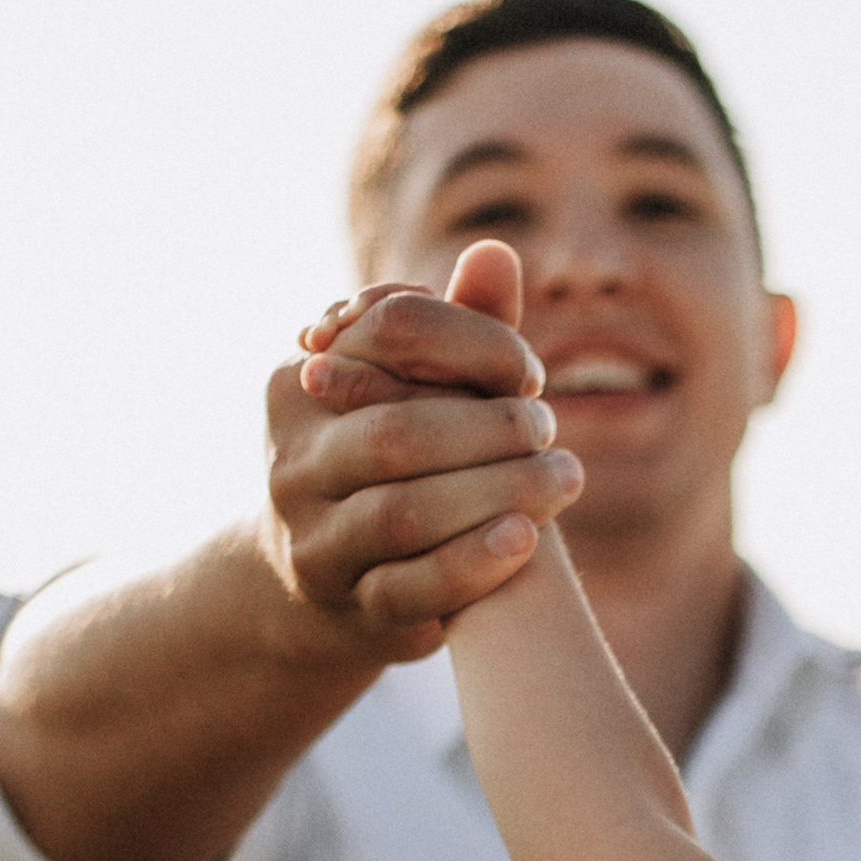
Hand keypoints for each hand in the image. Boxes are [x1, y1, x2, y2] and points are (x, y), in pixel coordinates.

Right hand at [261, 245, 578, 661]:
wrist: (320, 589)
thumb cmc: (387, 470)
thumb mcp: (408, 394)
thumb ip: (452, 331)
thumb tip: (496, 250)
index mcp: (302, 385)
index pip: (387, 333)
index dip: (469, 342)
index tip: (528, 371)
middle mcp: (295, 460)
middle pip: (397, 432)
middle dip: (489, 427)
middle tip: (552, 427)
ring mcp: (315, 540)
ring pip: (402, 513)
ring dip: (497, 492)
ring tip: (565, 479)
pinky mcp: (350, 610)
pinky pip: (409, 590)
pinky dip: (472, 565)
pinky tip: (528, 541)